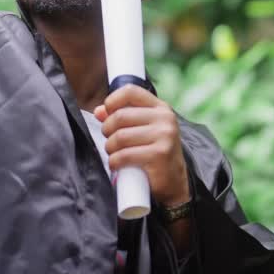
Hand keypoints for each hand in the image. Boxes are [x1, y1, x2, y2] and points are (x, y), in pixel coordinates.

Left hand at [94, 86, 190, 206]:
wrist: (175, 182)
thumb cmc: (155, 153)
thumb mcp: (143, 130)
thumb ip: (123, 117)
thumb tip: (99, 111)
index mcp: (161, 108)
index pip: (130, 91)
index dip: (112, 101)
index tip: (107, 113)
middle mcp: (165, 119)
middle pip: (120, 116)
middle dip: (107, 130)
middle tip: (110, 140)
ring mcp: (164, 136)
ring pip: (120, 137)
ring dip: (110, 148)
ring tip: (114, 154)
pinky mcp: (159, 155)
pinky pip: (124, 155)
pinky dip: (114, 162)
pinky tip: (117, 165)